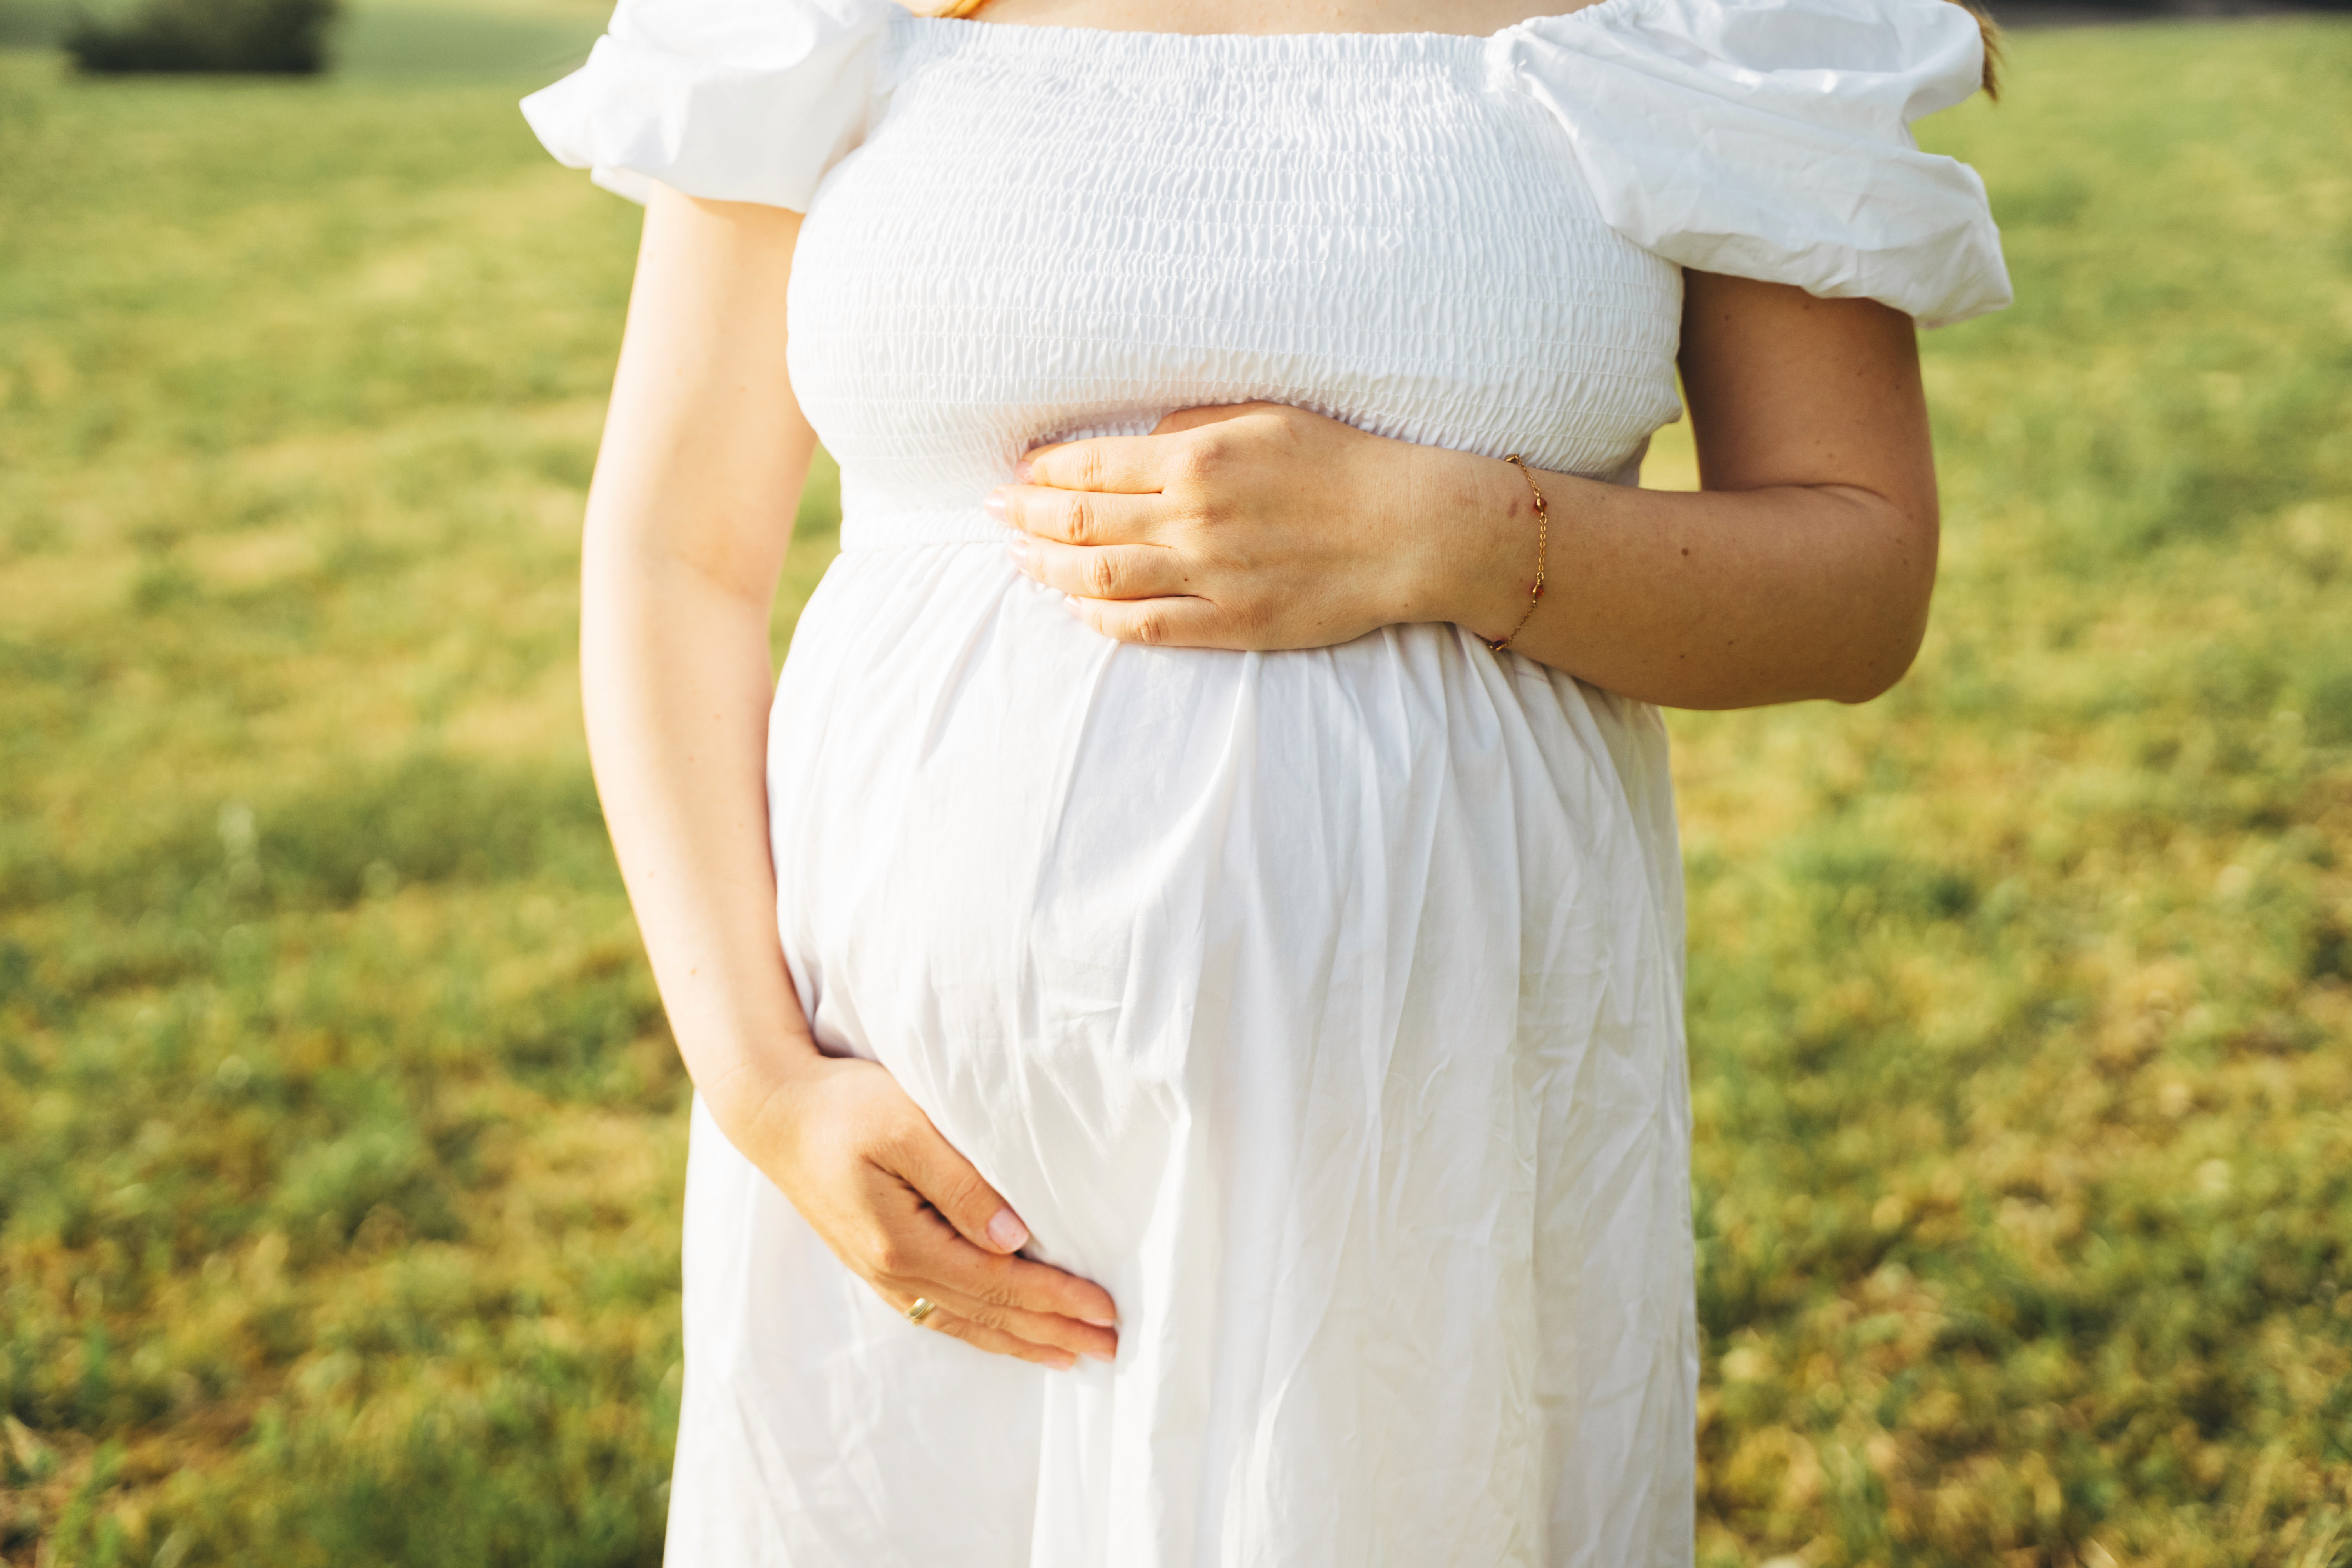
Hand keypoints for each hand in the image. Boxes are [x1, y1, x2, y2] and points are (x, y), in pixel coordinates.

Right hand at [727, 1053, 1118, 1368]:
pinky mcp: (877, 1265)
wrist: (774, 1113)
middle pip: (989, 1314)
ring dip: (1023, 1341)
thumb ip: (960, 1183)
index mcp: (903, 1242)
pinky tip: (1006, 1337)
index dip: (1056, 1299)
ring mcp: (882, 1275)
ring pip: (966, 1323)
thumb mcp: (906, 1127)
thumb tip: (1013, 1236)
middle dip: (1054, 1333)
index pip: (999, 1282)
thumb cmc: (843, 1107)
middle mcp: (893, 1272)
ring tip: (1073, 1356)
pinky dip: (982, 1330)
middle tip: (1113, 1349)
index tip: (1107, 1310)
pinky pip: (941, 1314)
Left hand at [987, 403, 1462, 650]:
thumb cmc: (1338, 462)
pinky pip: (1146, 625)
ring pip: (1099, 577)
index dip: (1040, 468)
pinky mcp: (1231, 621)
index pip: (1090, 465)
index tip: (1014, 469)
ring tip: (1016, 556)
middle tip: (992, 510)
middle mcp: (1193, 519)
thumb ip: (1189, 430)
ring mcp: (1210, 576)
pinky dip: (1099, 617)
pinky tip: (1074, 606)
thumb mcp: (1261, 416)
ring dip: (1046, 567)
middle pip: (1079, 520)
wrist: (1408, 529)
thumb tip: (1131, 444)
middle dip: (1024, 514)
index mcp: (1198, 459)